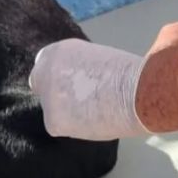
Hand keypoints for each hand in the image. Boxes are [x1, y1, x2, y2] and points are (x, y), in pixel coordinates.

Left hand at [28, 38, 147, 140]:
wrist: (136, 91)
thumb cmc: (127, 74)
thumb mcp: (96, 58)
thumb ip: (77, 67)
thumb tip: (74, 83)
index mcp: (59, 50)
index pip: (45, 64)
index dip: (57, 76)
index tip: (69, 84)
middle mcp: (46, 69)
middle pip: (41, 86)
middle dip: (54, 94)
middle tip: (77, 103)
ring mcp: (47, 95)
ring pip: (53, 110)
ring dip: (67, 113)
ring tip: (96, 112)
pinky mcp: (52, 120)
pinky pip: (59, 127)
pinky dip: (74, 127)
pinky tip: (94, 122)